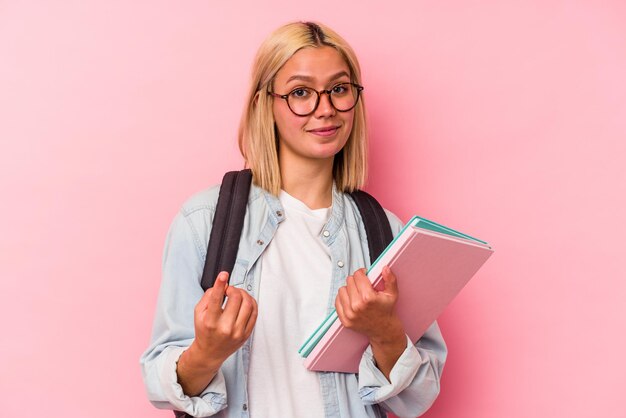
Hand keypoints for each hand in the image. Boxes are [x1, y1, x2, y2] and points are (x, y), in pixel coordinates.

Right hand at [177, 272, 256, 395]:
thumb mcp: (199, 313)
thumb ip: (209, 296)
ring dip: (243, 294)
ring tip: (237, 295)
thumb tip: (222, 284)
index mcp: (210, 322)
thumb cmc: (204, 330)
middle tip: (229, 290)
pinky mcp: (247, 334)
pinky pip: (255, 312)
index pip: (216, 300)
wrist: (210, 352)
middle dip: (233, 289)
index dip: (220, 284)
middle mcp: (225, 328)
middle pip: (236, 299)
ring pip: (248, 304)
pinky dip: (251, 302)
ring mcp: (238, 332)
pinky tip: (244, 301)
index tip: (224, 274)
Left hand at [335, 266, 405, 378]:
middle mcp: (357, 306)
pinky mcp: (344, 320)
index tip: (364, 275)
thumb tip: (385, 268)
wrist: (383, 330)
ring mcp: (350, 314)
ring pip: (342, 290)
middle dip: (356, 281)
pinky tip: (351, 300)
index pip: (358, 275)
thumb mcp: (392, 294)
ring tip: (357, 293)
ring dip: (349, 289)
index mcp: (368, 298)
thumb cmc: (386, 311)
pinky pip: (337, 301)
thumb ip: (390, 279)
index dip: (362, 273)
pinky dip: (343, 299)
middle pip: (349, 281)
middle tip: (362, 285)